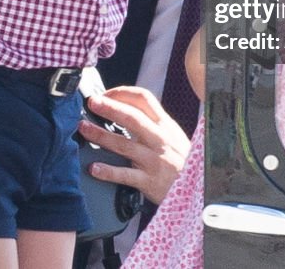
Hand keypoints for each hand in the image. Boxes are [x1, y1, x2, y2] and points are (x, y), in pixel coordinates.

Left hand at [78, 86, 190, 203]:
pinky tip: (94, 168)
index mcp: (165, 126)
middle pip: (132, 117)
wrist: (201, 191)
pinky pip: (125, 175)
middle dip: (109, 107)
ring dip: (100, 135)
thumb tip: (126, 108)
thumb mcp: (174, 137)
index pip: (144, 100)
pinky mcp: (149, 181)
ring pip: (124, 144)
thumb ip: (154, 124)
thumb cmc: (183, 162)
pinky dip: (108, 172)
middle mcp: (159, 140)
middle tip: (92, 102)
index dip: (122, 93)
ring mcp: (154, 161)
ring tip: (84, 128)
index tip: (105, 94)